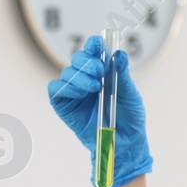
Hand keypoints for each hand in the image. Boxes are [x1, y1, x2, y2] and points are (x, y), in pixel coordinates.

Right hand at [46, 34, 152, 186]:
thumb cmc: (130, 118)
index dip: (93, 45)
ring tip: (95, 87)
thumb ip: (123, 75)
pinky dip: (66, 87)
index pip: (93, 52)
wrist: (125, 143)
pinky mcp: (63, 105)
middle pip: (78, 59)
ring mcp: (73, 92)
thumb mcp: (131, 95)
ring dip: (80, 76)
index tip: (98, 43)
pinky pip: (55, 89)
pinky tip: (81, 93)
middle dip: (87, 61)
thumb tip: (120, 54)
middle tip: (100, 71)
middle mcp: (85, 79)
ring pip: (67, 72)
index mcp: (102, 73)